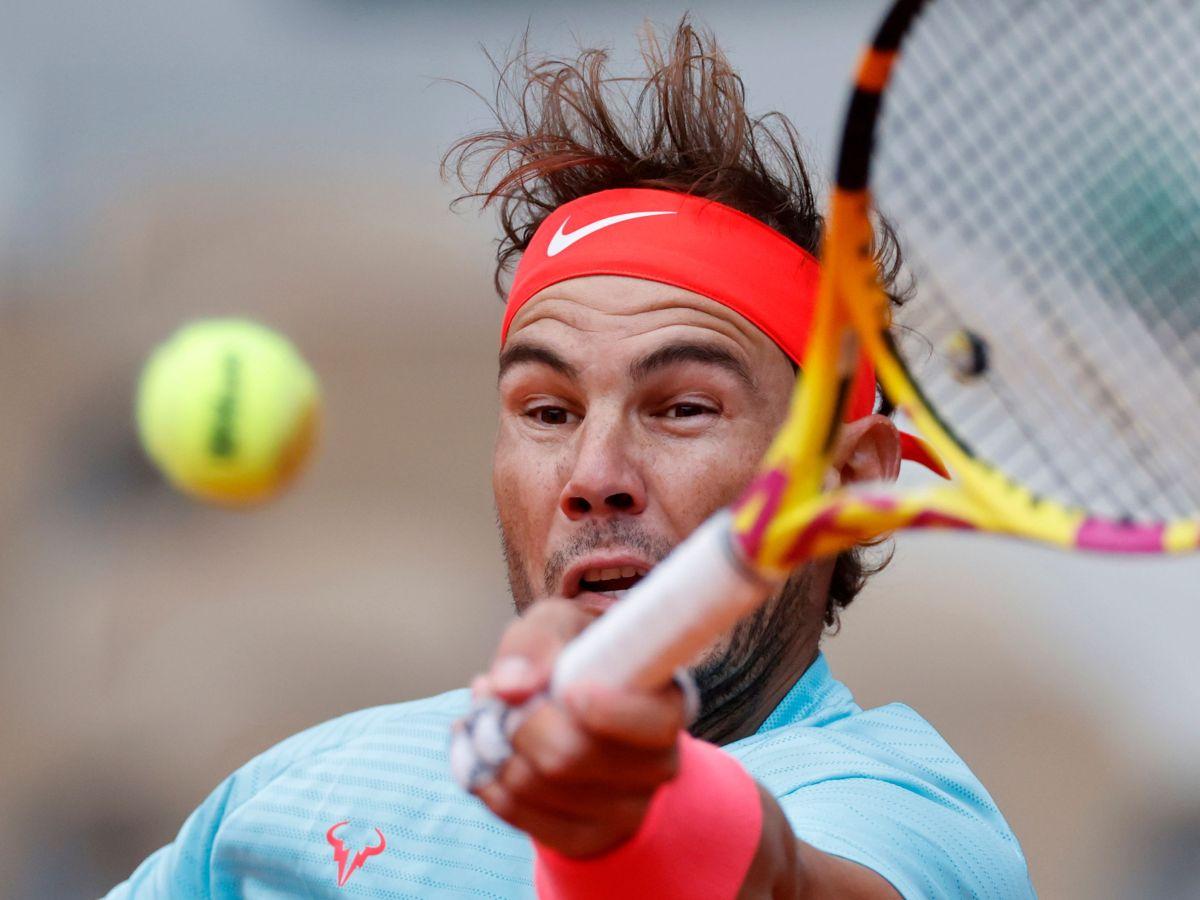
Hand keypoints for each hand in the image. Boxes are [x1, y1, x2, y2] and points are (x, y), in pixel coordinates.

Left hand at [469, 599, 688, 857]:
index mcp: (668, 704)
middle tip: (495, 691)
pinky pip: (517, 815)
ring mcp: (625, 809)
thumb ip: (535, 642)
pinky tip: (482, 750)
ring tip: (488, 714)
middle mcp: (658, 763)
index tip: (569, 691)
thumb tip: (509, 686)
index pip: (652, 722)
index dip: (607, 711)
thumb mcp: (558, 625)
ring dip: (492, 747)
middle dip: (518, 722)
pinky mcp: (587, 836)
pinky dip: (485, 779)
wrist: (572, 710)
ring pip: (534, 787)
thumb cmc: (575, 656)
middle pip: (569, 756)